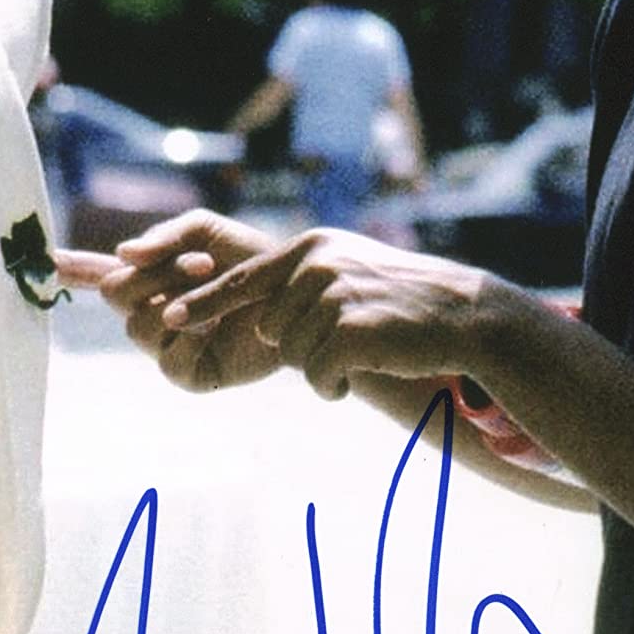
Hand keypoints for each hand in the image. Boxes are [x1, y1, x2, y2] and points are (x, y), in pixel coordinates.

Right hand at [56, 210, 281, 391]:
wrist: (296, 293)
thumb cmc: (251, 259)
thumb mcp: (205, 230)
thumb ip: (163, 236)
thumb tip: (121, 253)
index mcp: (149, 276)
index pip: (96, 273)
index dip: (67, 271)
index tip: (42, 260)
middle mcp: (151, 311)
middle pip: (115, 294)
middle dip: (154, 273)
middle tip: (199, 263)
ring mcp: (167, 344)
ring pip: (137, 327)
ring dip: (175, 299)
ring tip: (213, 285)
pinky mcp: (191, 374)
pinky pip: (169, 360)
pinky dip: (190, 336)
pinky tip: (214, 323)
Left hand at [160, 229, 509, 400]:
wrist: (462, 315)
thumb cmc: (400, 301)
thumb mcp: (346, 274)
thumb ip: (300, 286)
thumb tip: (258, 321)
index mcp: (310, 248)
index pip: (242, 280)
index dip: (205, 302)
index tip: (172, 319)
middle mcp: (316, 265)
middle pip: (272, 330)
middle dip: (301, 350)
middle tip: (345, 344)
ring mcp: (334, 295)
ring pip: (295, 355)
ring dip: (321, 368)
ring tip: (363, 352)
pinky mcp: (351, 330)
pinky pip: (317, 374)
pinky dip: (333, 384)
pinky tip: (365, 368)